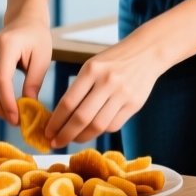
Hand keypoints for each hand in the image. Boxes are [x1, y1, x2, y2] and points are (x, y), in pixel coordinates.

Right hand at [0, 15, 52, 124]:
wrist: (25, 19)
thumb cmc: (37, 39)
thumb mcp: (43, 59)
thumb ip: (34, 83)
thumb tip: (27, 108)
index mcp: (7, 45)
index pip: (1, 79)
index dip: (6, 102)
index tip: (17, 119)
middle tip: (14, 122)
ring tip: (11, 115)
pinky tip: (4, 103)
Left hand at [45, 44, 163, 149]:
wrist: (147, 53)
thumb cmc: (113, 61)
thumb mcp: (92, 66)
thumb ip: (79, 89)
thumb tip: (61, 117)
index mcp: (91, 70)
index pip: (68, 102)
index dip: (56, 121)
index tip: (48, 131)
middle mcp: (106, 82)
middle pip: (81, 118)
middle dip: (65, 134)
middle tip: (56, 142)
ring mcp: (122, 94)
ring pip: (98, 126)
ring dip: (82, 137)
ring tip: (73, 139)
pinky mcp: (135, 104)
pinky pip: (113, 125)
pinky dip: (100, 131)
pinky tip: (93, 130)